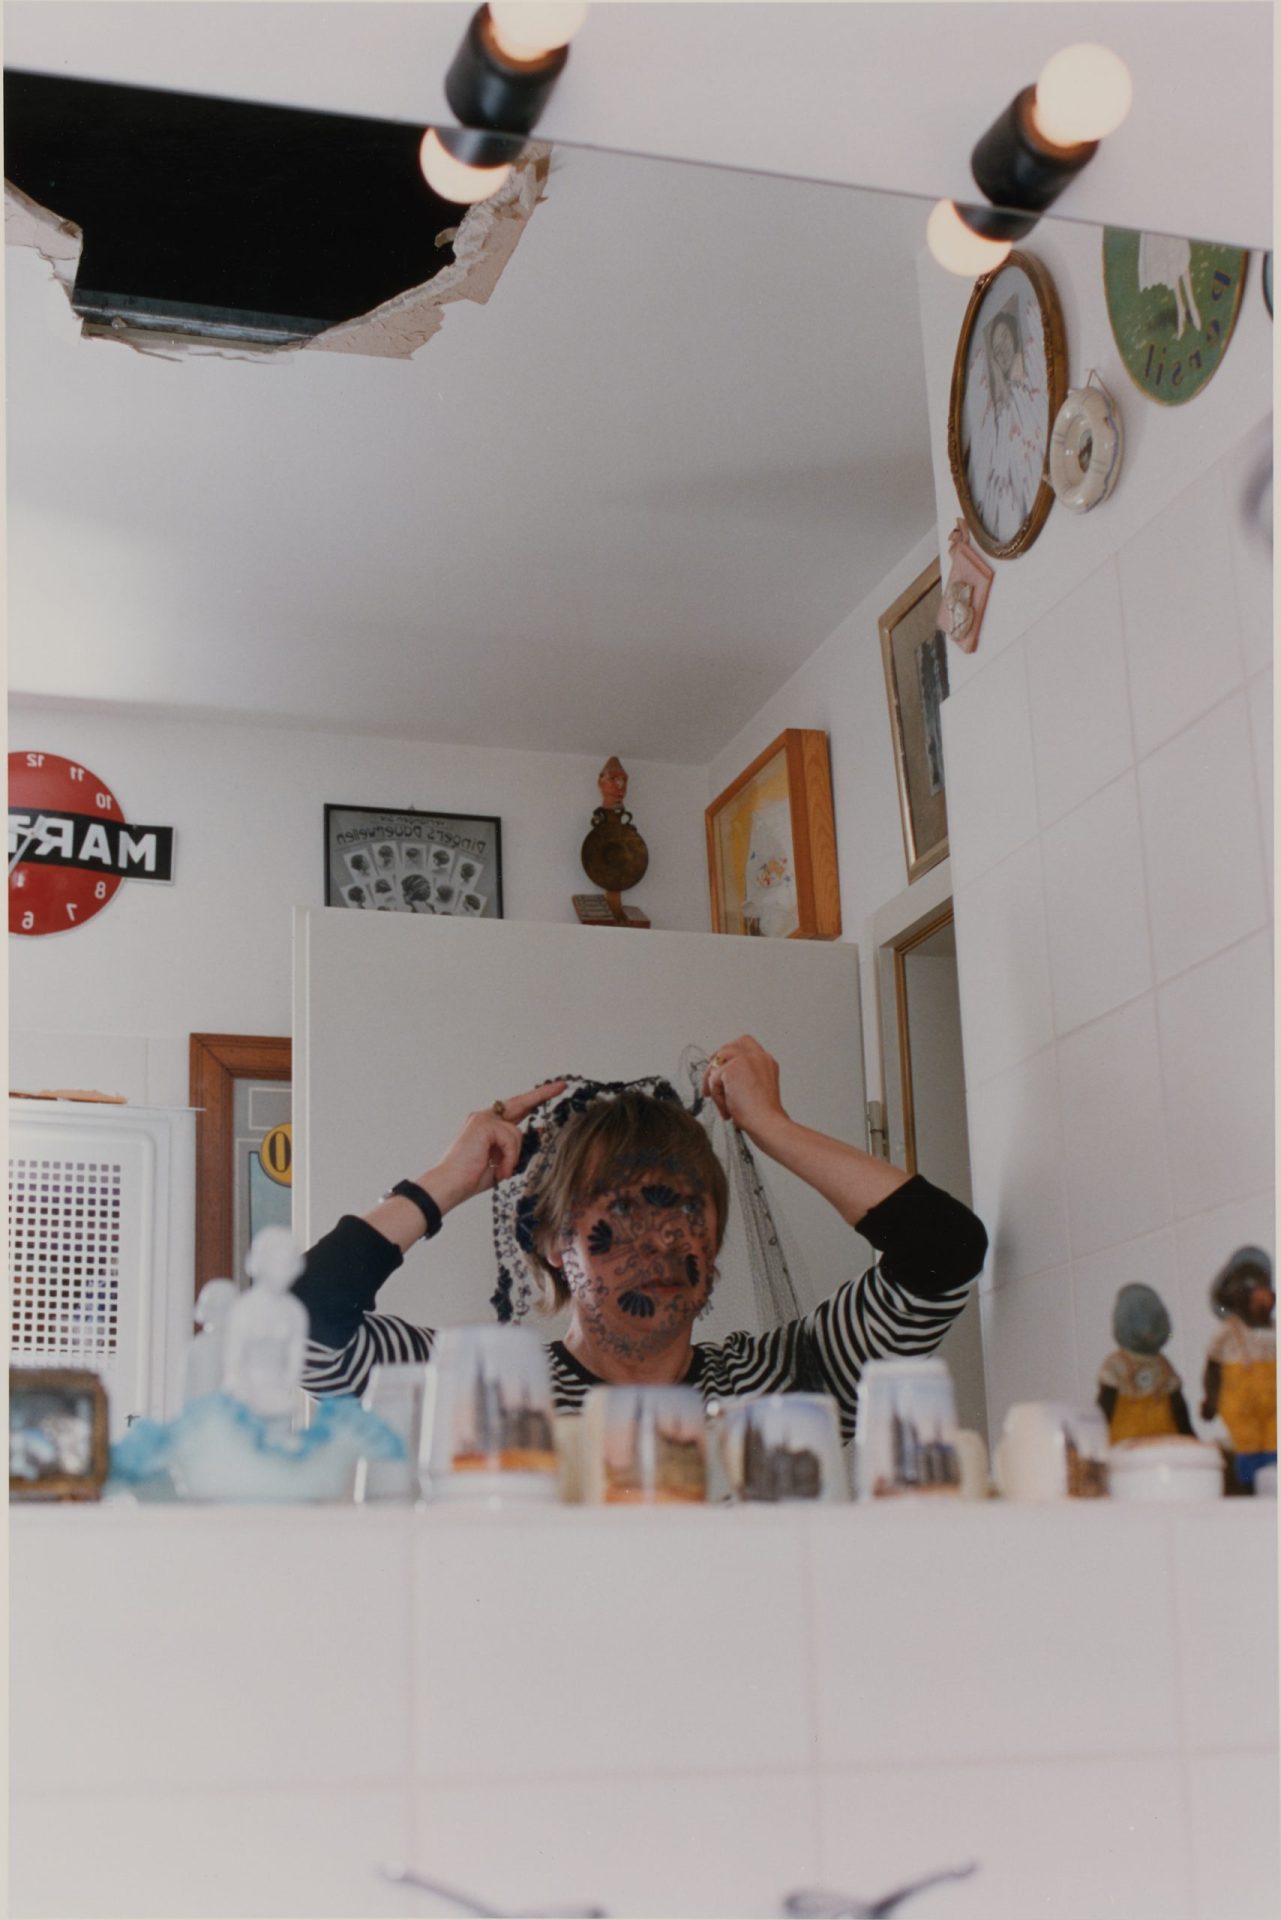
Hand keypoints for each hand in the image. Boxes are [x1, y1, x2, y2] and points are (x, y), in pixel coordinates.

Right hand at [423, 1080, 567, 1213]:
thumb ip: (517, 1148)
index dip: (533, 1101)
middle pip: (519, 1103)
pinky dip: (509, 1157)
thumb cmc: (471, 1178)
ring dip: (513, 1156)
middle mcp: (484, 1118)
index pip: (514, 1110)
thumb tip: (539, 1132)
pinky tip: (499, 1168)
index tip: (551, 1093)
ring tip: (501, 1171)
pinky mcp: (483, 1124)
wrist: (450, 1186)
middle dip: (541, 1095)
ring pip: (516, 1132)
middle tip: (561, 1086)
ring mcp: (482, 1119)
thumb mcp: (502, 1162)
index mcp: (488, 1127)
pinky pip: (510, 1138)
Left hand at [702, 1036, 787, 1142]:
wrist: (767, 1123)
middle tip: (709, 1080)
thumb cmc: (763, 1116)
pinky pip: (713, 1080)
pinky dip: (717, 1097)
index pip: (745, 1045)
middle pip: (729, 1046)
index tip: (722, 1068)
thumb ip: (743, 1077)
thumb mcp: (755, 1089)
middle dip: (716, 1061)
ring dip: (715, 1084)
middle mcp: (758, 1056)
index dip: (730, 1054)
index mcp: (766, 1061)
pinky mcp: (732, 1068)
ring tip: (725, 1104)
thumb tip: (719, 1076)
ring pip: (717, 1063)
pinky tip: (727, 1109)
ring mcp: (745, 1060)